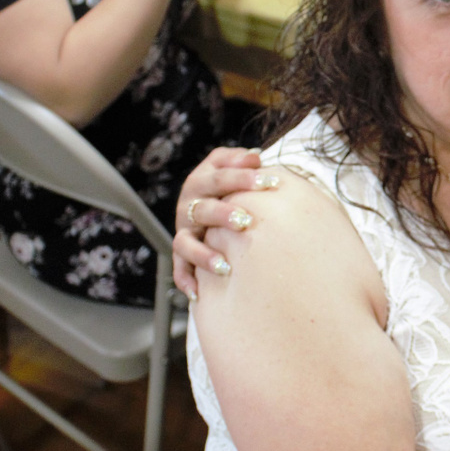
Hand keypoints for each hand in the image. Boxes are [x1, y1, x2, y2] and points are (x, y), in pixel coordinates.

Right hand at [172, 147, 273, 296]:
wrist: (213, 207)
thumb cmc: (231, 186)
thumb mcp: (232, 168)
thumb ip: (241, 161)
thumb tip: (255, 157)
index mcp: (201, 181)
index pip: (219, 176)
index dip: (243, 178)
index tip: (270, 182)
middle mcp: (189, 206)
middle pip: (202, 209)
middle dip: (223, 214)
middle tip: (246, 222)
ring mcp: (184, 231)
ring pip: (185, 242)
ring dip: (203, 254)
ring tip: (225, 266)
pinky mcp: (182, 255)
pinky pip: (179, 269)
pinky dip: (187, 280)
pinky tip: (199, 293)